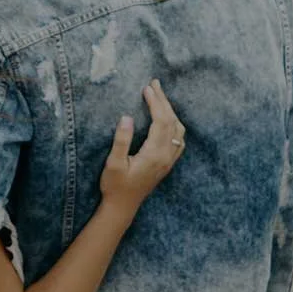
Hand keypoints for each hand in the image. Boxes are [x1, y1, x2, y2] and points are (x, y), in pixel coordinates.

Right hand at [99, 79, 185, 213]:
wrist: (123, 207)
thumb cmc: (115, 186)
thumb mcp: (113, 164)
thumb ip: (121, 140)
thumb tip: (127, 117)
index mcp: (154, 154)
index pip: (160, 121)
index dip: (155, 102)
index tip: (147, 88)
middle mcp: (166, 156)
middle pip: (171, 122)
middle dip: (163, 101)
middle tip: (154, 84)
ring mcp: (169, 160)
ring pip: (178, 129)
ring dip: (170, 111)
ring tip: (158, 97)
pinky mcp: (167, 163)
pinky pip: (178, 139)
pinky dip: (174, 123)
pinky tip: (166, 119)